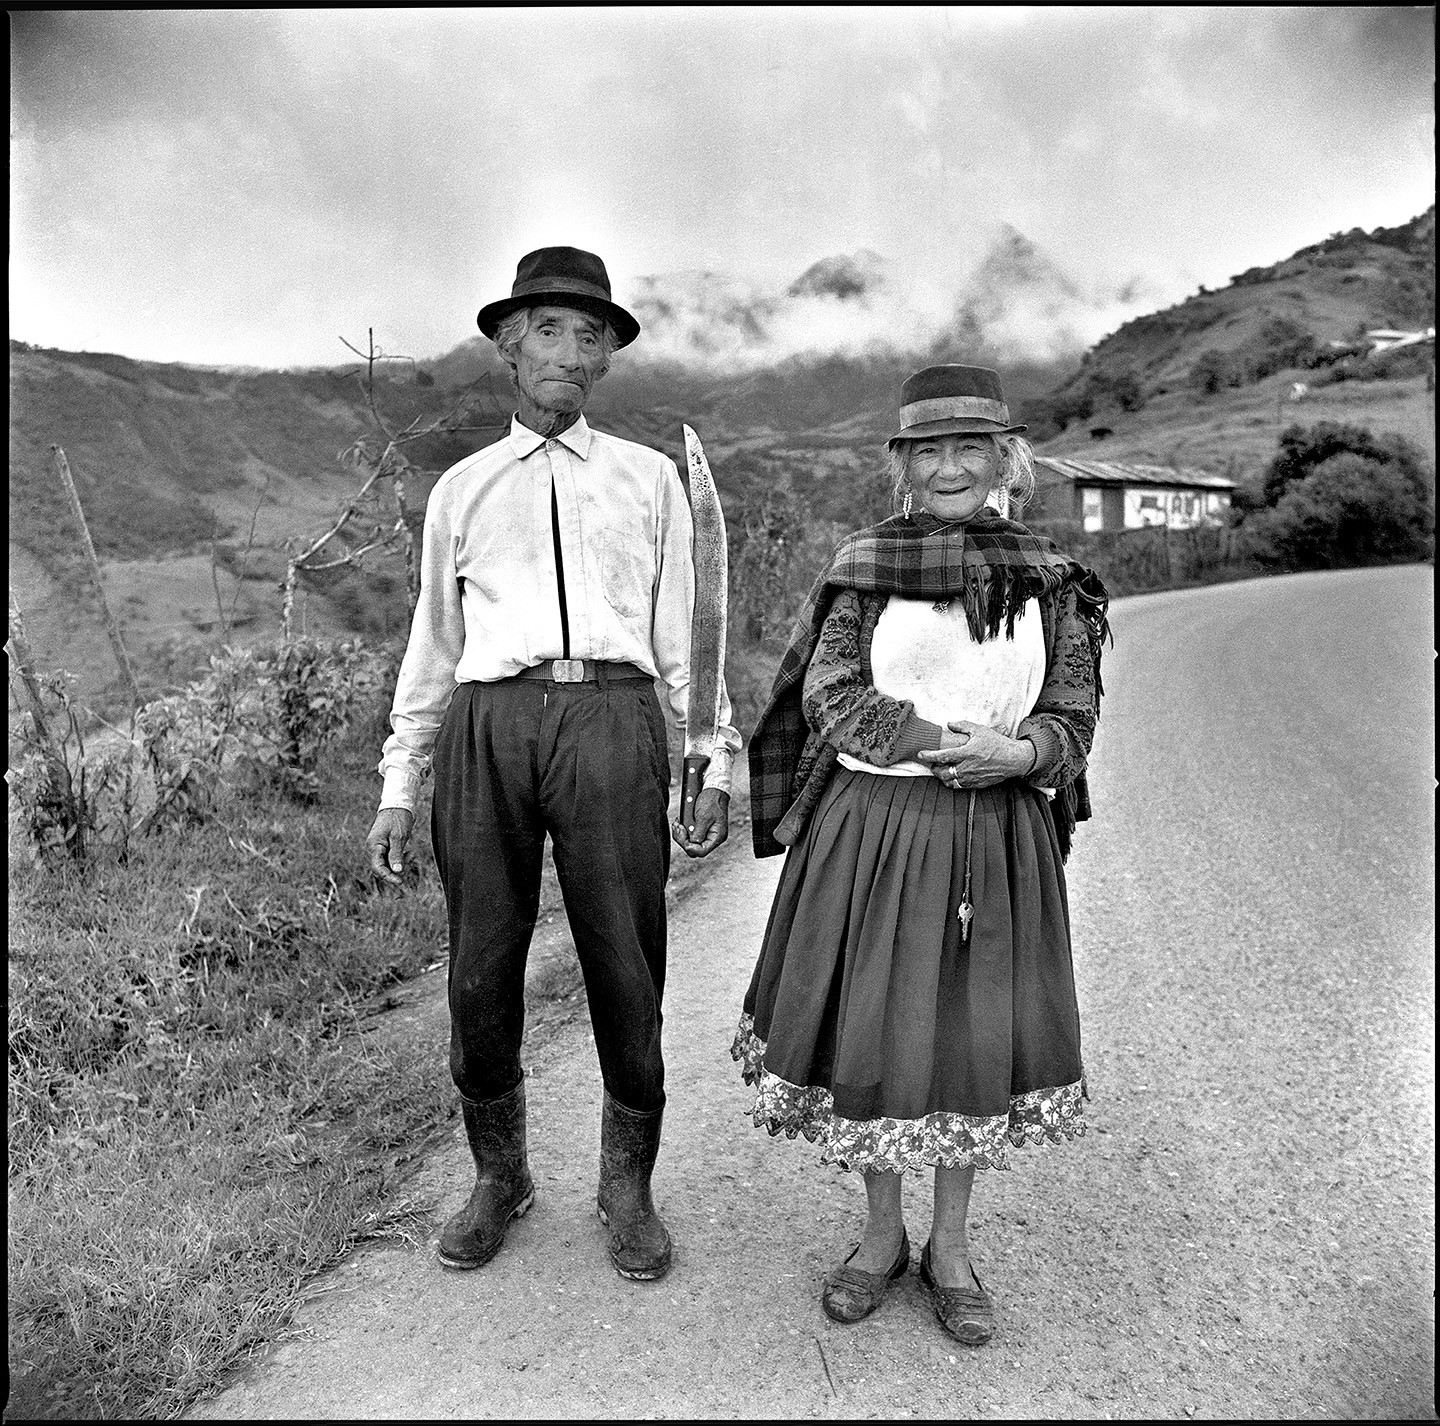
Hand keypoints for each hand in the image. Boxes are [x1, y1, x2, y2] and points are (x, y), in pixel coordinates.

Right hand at [367, 807, 414, 885]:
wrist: (398, 804)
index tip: (401, 882)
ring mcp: (379, 848)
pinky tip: (410, 853)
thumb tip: (396, 871)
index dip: (388, 877)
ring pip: (388, 865)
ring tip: (412, 854)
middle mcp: (373, 848)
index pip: (377, 868)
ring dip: (401, 864)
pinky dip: (401, 859)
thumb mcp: (399, 836)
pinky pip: (392, 859)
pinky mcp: (386, 847)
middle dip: (397, 869)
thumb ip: (396, 854)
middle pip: (382, 869)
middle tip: (411, 860)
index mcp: (374, 846)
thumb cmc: (398, 818)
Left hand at [672, 789, 729, 858]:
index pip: (702, 851)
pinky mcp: (701, 830)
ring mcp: (707, 834)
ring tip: (677, 824)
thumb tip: (692, 844)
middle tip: (677, 827)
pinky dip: (682, 830)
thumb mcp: (704, 817)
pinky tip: (679, 823)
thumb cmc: (711, 801)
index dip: (690, 847)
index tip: (682, 835)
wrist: (713, 789)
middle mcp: (712, 838)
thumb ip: (698, 832)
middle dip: (683, 839)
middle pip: (694, 849)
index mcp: (717, 837)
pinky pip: (690, 836)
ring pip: (690, 843)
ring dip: (681, 834)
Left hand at [916, 720, 1035, 789]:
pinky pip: (958, 786)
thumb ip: (962, 726)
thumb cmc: (997, 743)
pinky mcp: (976, 784)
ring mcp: (971, 777)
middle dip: (933, 768)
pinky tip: (951, 776)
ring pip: (949, 781)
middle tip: (931, 763)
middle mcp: (967, 767)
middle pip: (942, 772)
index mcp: (966, 753)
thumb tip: (948, 724)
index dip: (929, 756)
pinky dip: (952, 782)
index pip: (942, 756)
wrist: (1013, 759)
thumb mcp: (980, 730)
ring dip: (941, 776)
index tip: (920, 754)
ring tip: (940, 770)